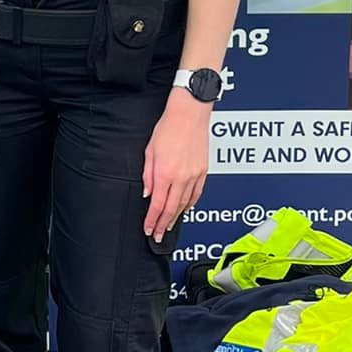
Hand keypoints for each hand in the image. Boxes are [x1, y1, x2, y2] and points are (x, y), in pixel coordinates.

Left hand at [142, 90, 211, 241]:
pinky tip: (184, 209)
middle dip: (163, 225)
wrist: (189, 115)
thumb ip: (148, 175)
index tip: (148, 229)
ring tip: (168, 226)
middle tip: (157, 236)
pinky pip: (196, 194)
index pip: (157, 205)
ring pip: (185, 204)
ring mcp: (194, 176)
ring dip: (176, 217)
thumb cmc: (168, 128)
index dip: (152, 220)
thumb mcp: (149, 152)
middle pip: (171, 209)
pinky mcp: (203, 172)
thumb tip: (147, 193)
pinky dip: (189, 204)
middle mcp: (181, 177)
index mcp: (165, 173)